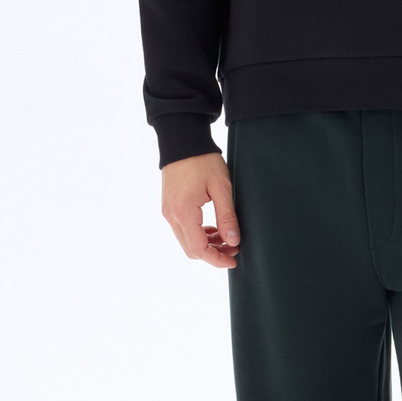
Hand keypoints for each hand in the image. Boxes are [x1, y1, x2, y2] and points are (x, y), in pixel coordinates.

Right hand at [161, 152, 239, 268]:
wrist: (182, 140)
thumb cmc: (203, 160)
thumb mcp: (221, 187)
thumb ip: (227, 216)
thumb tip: (233, 241)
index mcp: (184, 213)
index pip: (199, 249)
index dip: (217, 259)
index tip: (233, 260)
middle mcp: (171, 216)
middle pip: (191, 249)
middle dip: (213, 253)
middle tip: (234, 247)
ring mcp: (167, 211)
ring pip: (186, 241)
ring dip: (206, 244)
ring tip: (227, 238)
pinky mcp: (168, 206)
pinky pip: (182, 229)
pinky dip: (198, 234)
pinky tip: (213, 228)